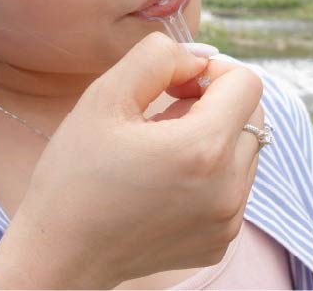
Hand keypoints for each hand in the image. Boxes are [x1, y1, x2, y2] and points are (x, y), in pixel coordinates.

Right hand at [0, 33, 264, 288]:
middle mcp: (227, 189)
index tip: (175, 85)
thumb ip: (157, 58)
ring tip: (163, 148)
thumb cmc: (74, 175)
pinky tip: (166, 179)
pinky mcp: (220, 240)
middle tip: (166, 112)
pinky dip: (211, 172)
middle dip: (215, 101)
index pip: (247, 83)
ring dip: (214, 136)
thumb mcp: (104, 96)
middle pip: (253, 114)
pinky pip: (234, 186)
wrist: (59, 255)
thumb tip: (198, 59)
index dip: (212, 71)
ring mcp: (227, 220)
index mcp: (202, 149)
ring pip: (246, 150)